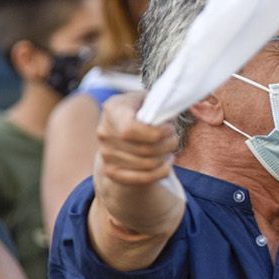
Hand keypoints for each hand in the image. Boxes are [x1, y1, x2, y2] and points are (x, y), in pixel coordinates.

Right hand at [93, 91, 180, 234]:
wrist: (119, 130)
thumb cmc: (140, 110)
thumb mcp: (147, 99)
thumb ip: (158, 104)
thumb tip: (171, 114)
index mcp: (112, 110)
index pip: (130, 130)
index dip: (156, 133)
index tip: (170, 127)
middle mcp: (104, 132)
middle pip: (144, 149)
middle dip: (168, 144)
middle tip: (174, 137)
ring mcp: (105, 154)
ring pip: (147, 165)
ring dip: (166, 157)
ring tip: (170, 148)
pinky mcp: (111, 171)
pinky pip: (142, 179)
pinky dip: (160, 172)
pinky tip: (167, 163)